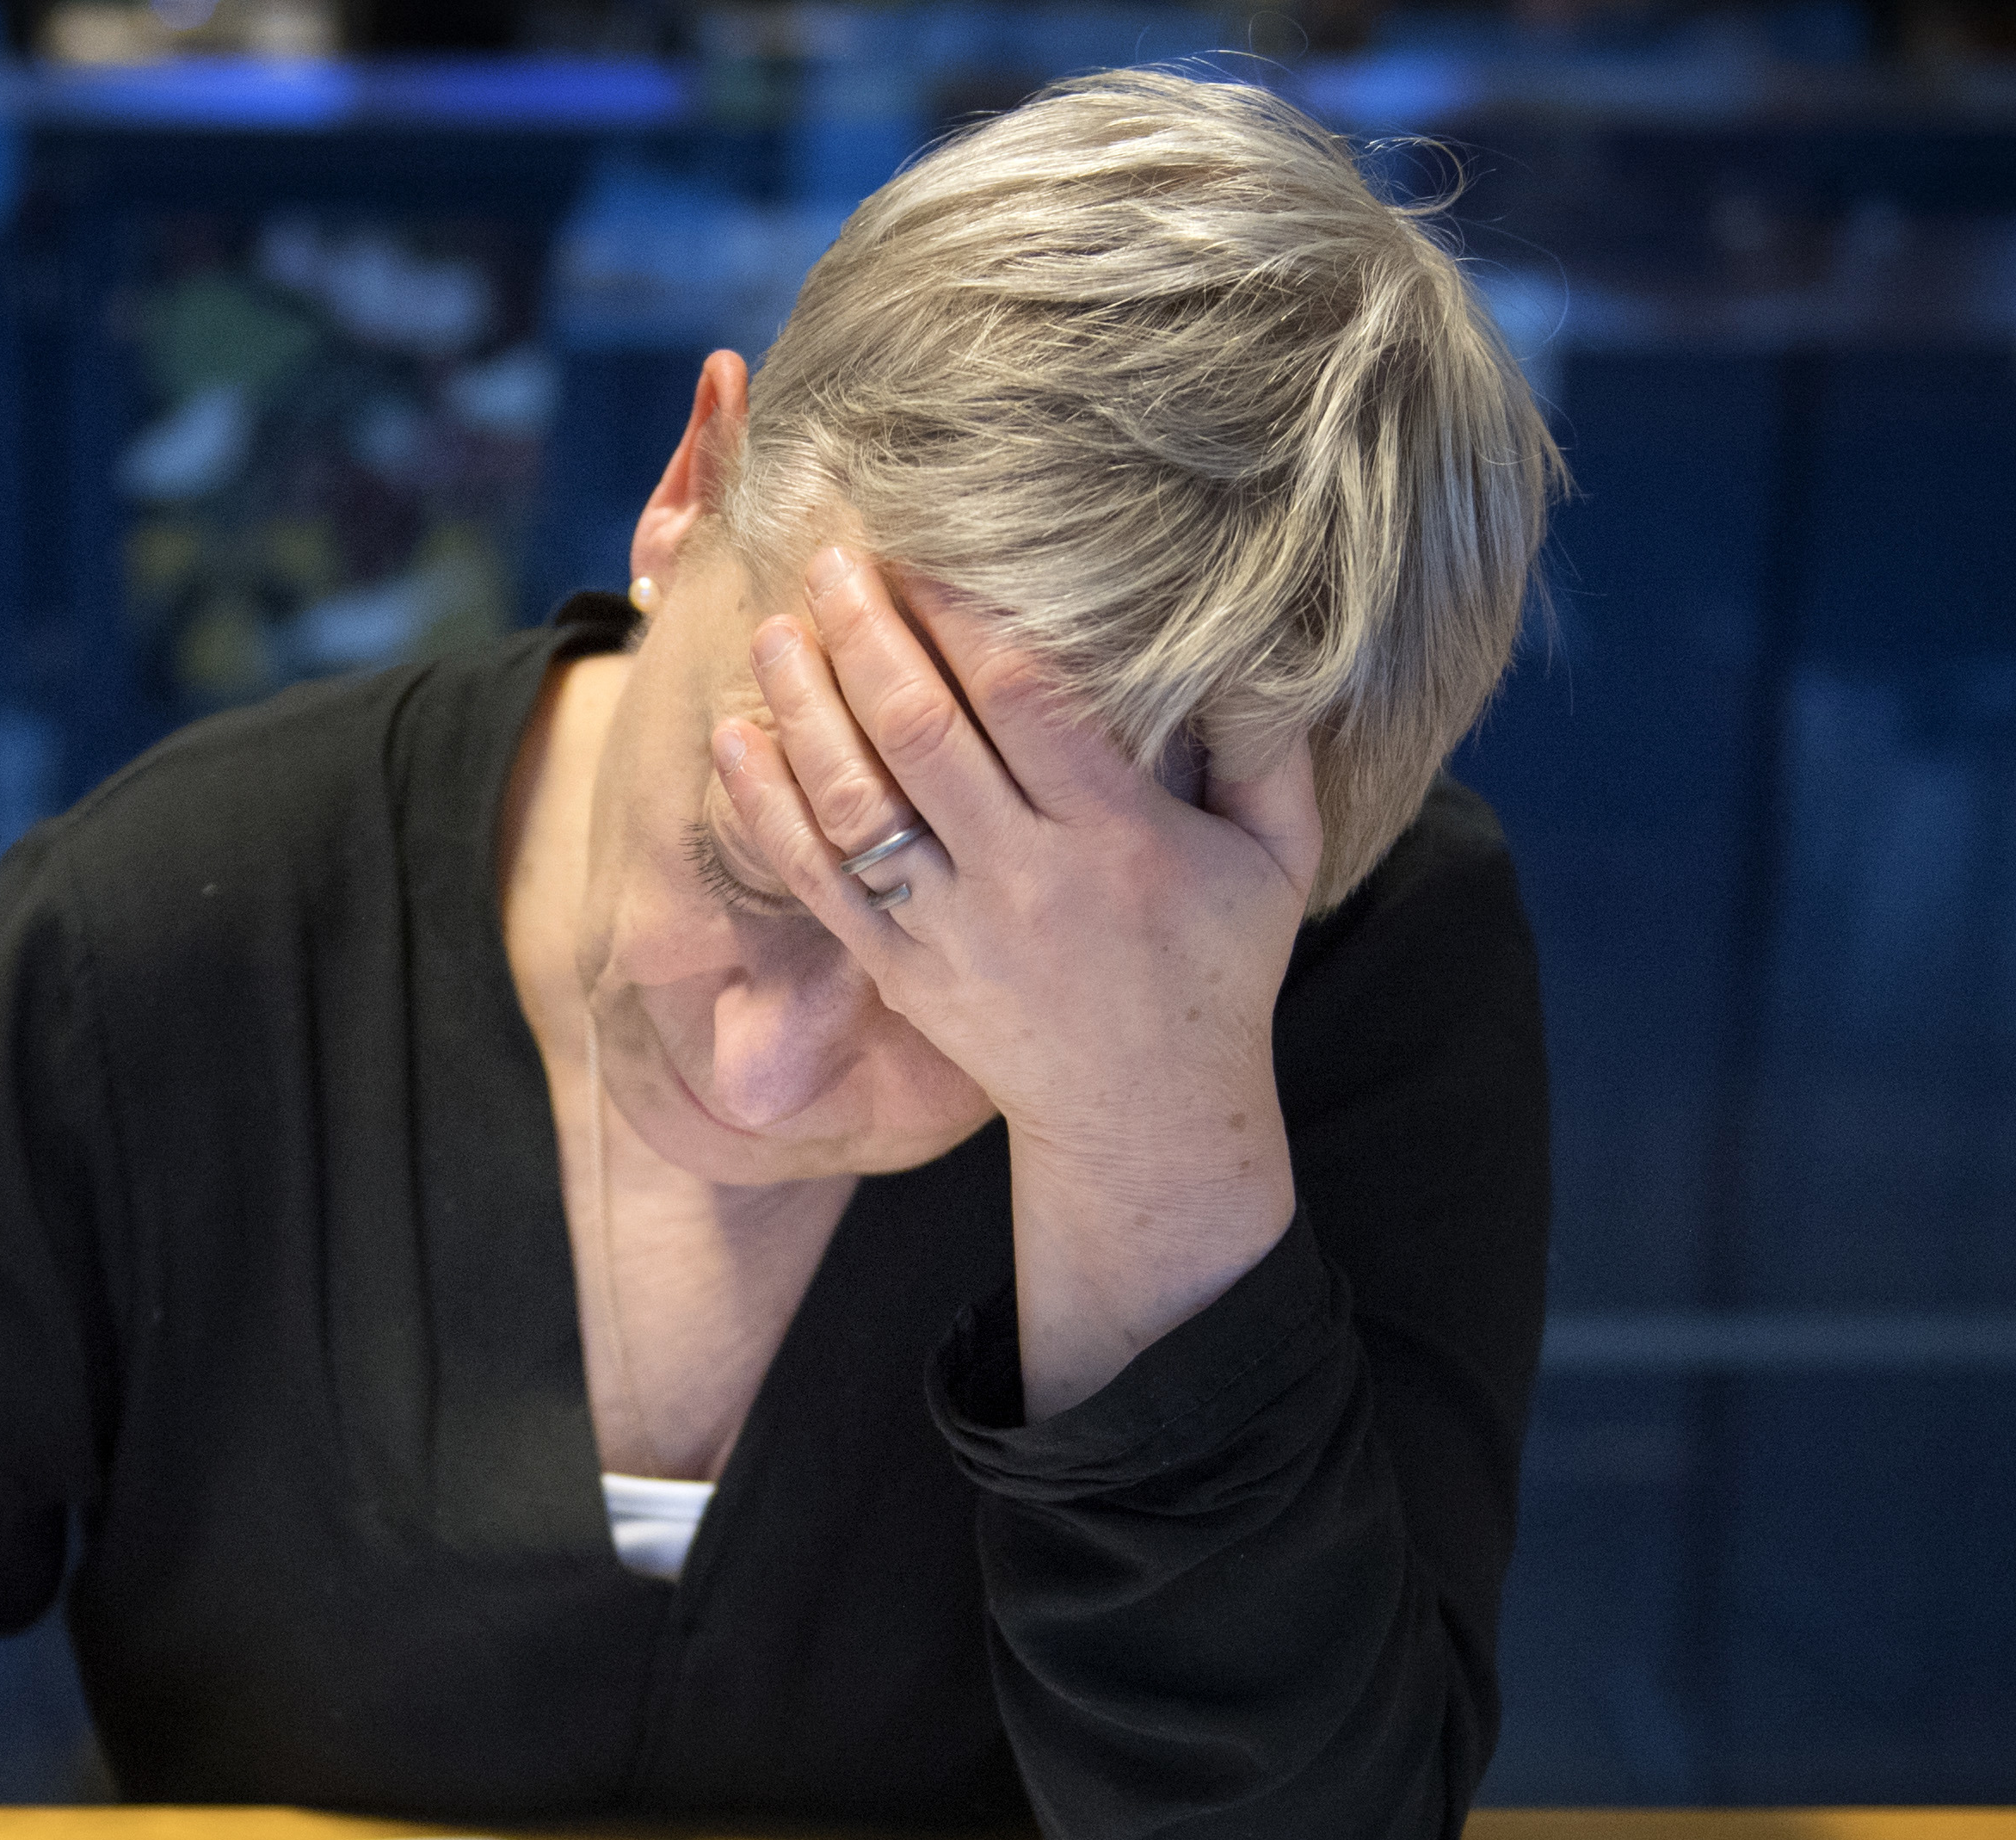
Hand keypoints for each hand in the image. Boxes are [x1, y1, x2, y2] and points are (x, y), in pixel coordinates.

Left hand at [710, 545, 1321, 1414]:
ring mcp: (950, 930)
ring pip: (857, 802)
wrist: (1147, 1116)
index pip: (1025, 698)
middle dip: (867, 635)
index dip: (964, 615)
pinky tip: (736, 742)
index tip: (925, 547)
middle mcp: (1024, 878)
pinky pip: (820, 882)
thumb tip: (1256, 641)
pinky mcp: (901, 972)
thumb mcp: (1279, 859)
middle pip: (922, 733)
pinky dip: (769, 811)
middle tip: (828, 557)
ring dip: (804, 708)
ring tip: (775, 629)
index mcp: (1116, 835)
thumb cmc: (1219, 968)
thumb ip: (1272, 749)